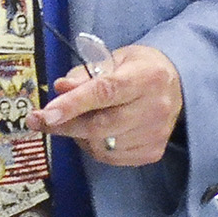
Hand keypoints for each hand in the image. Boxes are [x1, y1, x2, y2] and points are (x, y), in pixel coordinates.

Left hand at [26, 44, 182, 166]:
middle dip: (65, 125)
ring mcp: (156, 133)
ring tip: (77, 120)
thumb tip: (60, 89)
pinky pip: (111, 157)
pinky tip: (95, 133)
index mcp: (147, 77)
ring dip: (80, 136)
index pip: (105, 92)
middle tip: (39, 121)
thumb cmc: (139, 68)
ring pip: (102, 146)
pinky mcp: (153, 152)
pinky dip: (95, 147)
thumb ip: (85, 74)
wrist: (178, 85)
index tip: (46, 113)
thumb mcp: (113, 59)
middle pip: (101, 125)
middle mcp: (156, 107)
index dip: (73, 104)